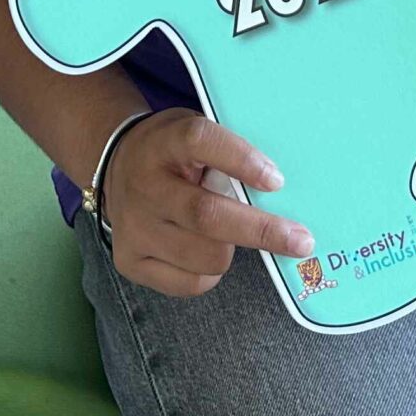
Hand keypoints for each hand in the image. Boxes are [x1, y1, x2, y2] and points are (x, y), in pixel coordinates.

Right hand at [99, 110, 312, 298]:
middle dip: (262, 231)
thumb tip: (281, 188)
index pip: (199, 142)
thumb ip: (227, 152)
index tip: (276, 180)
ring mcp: (134, 227)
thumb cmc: (172, 152)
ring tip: (227, 234)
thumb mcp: (192, 132)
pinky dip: (210, 272)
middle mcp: (144, 185)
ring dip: (231, 249)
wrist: (113, 167)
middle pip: (207, 214)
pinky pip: (191, 283)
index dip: (240, 159)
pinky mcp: (130, 260)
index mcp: (164, 142)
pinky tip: (202, 250)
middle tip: (301, 240)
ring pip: (206, 256)